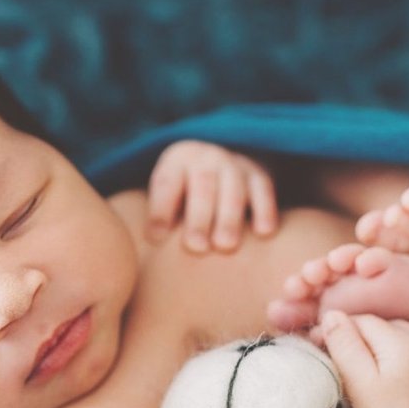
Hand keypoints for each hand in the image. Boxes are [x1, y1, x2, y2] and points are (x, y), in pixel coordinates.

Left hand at [145, 140, 278, 252]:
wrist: (221, 163)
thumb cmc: (185, 196)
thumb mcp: (167, 195)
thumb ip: (157, 218)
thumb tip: (144, 250)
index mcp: (176, 161)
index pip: (166, 185)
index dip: (160, 211)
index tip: (156, 239)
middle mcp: (206, 157)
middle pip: (202, 186)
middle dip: (198, 218)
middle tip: (196, 248)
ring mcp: (235, 163)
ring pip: (233, 189)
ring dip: (229, 218)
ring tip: (225, 246)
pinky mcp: (259, 174)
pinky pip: (264, 190)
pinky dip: (265, 210)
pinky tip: (263, 233)